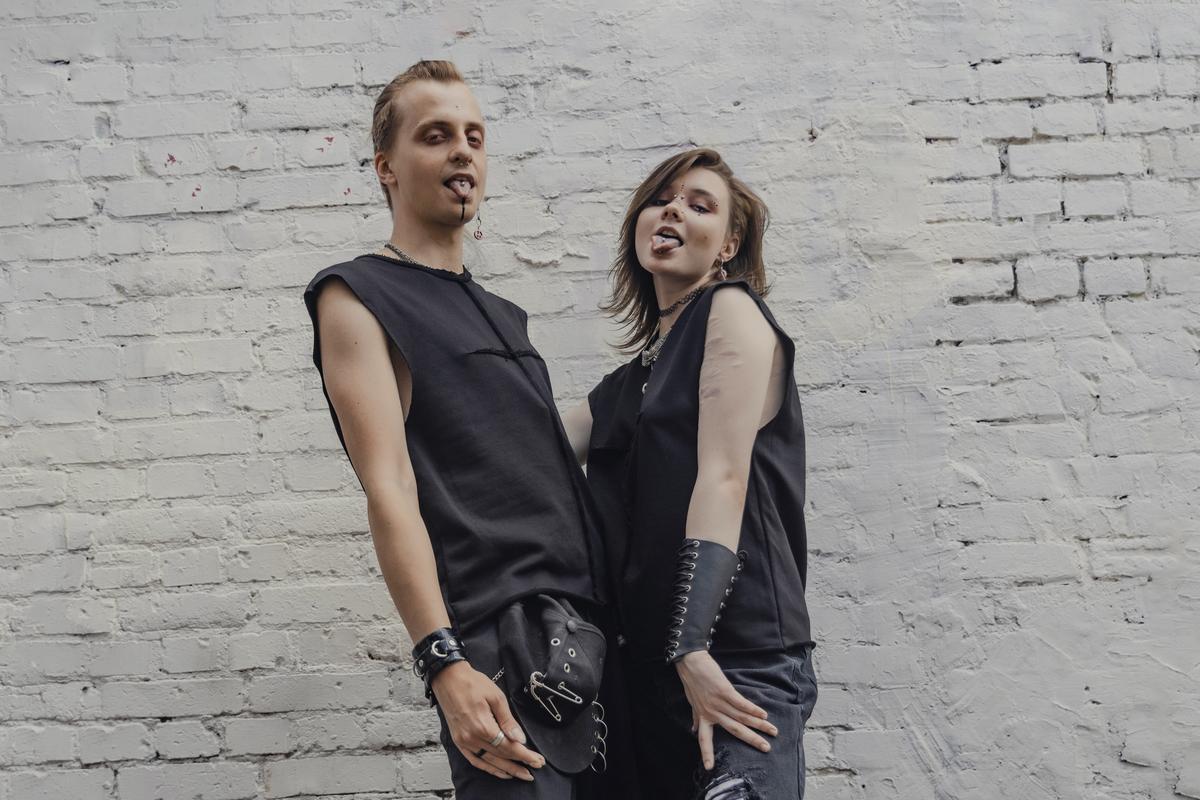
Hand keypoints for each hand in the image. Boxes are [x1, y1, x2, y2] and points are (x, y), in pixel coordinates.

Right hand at [432, 661, 545, 780]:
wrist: (448, 679)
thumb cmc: (473, 683)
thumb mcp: (496, 697)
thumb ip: (508, 720)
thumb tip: (520, 739)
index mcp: (483, 726)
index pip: (509, 747)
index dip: (525, 755)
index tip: (537, 760)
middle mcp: (472, 737)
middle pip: (501, 755)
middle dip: (520, 763)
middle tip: (535, 767)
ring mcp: (464, 741)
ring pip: (489, 761)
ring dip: (506, 770)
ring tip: (521, 774)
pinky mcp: (458, 741)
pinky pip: (475, 760)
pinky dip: (488, 768)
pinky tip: (500, 771)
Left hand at [674, 651, 777, 769]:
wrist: (690, 662)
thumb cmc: (692, 682)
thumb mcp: (692, 703)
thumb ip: (696, 718)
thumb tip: (693, 731)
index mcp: (704, 717)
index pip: (705, 740)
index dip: (707, 753)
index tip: (709, 768)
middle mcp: (712, 712)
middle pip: (734, 730)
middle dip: (751, 740)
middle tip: (766, 748)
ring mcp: (718, 702)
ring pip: (742, 717)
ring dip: (759, 724)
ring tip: (772, 731)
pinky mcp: (724, 690)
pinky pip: (741, 703)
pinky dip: (753, 709)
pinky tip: (764, 714)